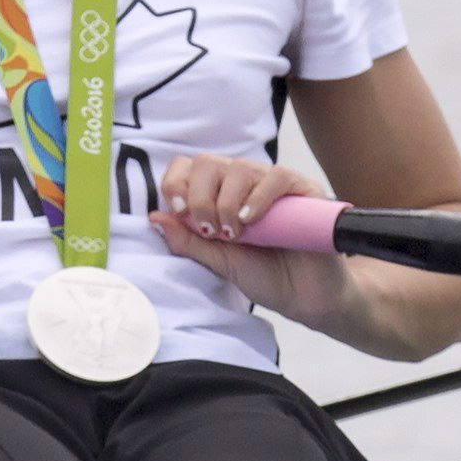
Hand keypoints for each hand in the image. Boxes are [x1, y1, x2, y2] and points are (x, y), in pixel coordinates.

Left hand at [150, 155, 353, 326]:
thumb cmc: (267, 276)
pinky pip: (277, 177)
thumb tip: (153, 218)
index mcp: (218, 196)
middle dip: (200, 197)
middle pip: (207, 163)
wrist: (306, 297)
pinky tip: (251, 220)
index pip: (188, 168)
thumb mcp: (219, 261)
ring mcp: (272, 185)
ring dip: (227, 202)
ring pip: (239, 168)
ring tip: (233, 233)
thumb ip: (188, 241)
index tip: (178, 211)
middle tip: (210, 231)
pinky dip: (258, 197)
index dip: (176, 183)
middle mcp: (243, 185)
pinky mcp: (303, 190)